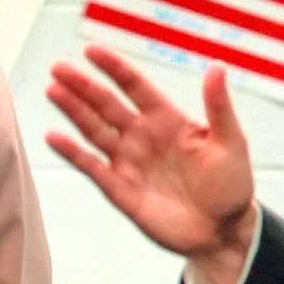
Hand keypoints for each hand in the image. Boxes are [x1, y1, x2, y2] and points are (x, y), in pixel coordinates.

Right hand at [46, 44, 257, 283]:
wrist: (223, 232)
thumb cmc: (231, 185)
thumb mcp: (231, 143)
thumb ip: (218, 107)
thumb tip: (217, 66)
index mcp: (167, 119)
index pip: (135, 86)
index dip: (114, 68)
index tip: (91, 50)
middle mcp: (142, 136)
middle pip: (106, 105)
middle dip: (83, 86)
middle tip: (58, 68)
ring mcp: (129, 162)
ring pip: (94, 130)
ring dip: (73, 111)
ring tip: (52, 90)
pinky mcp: (120, 190)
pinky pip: (92, 167)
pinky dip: (73, 152)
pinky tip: (54, 136)